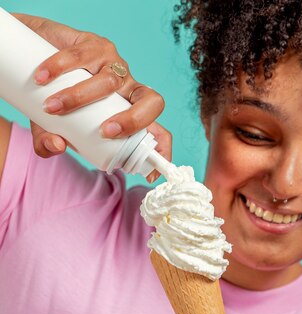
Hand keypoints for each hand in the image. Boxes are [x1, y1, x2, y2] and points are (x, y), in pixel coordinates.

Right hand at [14, 14, 170, 181]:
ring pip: (110, 81)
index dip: (161, 149)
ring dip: (78, 97)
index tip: (151, 173)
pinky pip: (81, 56)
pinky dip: (59, 68)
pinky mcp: (93, 44)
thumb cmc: (51, 102)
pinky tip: (43, 78)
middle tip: (105, 132)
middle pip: (151, 102)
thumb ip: (49, 145)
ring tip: (51, 108)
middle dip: (134, 120)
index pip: (157, 131)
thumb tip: (57, 146)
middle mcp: (128, 90)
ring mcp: (113, 64)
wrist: (31, 61)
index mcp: (128, 114)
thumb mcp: (49, 129)